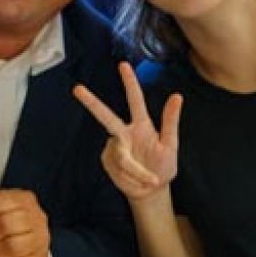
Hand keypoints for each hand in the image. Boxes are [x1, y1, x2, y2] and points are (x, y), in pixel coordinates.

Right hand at [73, 62, 182, 201]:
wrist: (151, 191)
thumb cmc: (163, 167)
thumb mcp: (171, 145)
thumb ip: (171, 121)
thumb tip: (177, 95)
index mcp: (142, 125)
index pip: (135, 100)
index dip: (129, 82)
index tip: (123, 65)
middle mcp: (124, 133)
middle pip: (105, 116)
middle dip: (91, 102)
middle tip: (77, 89)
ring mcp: (114, 147)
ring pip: (120, 156)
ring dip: (136, 171)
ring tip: (149, 180)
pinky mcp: (107, 160)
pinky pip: (117, 168)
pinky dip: (130, 177)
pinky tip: (134, 180)